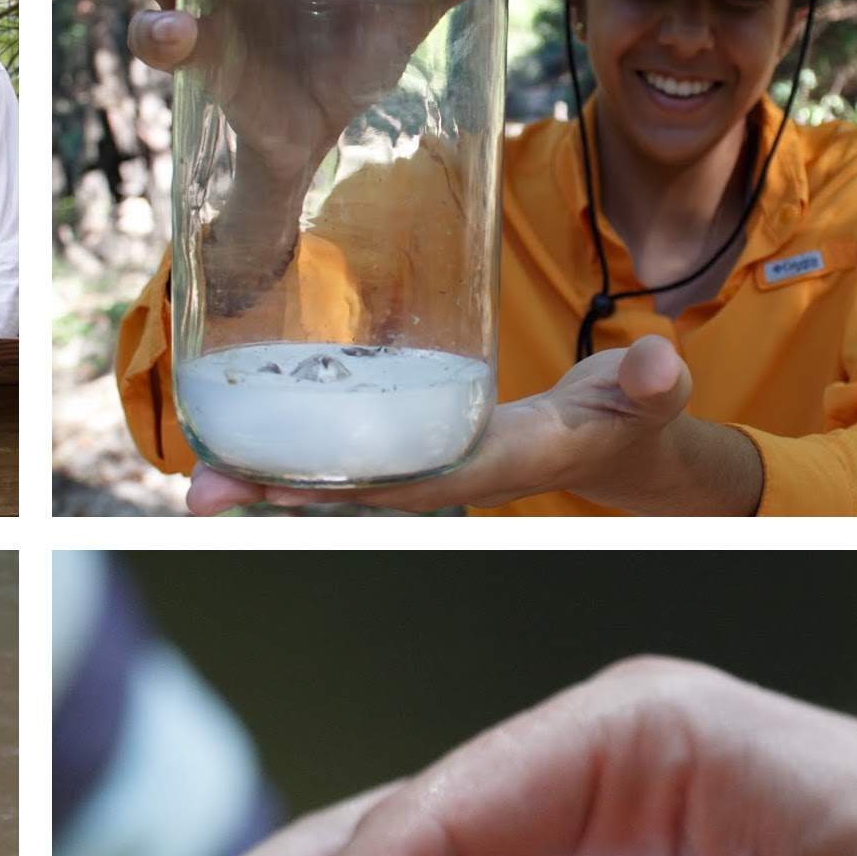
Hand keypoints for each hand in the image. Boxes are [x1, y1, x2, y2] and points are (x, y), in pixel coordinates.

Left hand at [184, 334, 752, 515]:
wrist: (619, 441)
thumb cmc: (627, 414)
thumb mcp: (647, 397)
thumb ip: (654, 382)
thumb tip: (659, 364)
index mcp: (495, 460)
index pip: (412, 478)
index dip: (349, 482)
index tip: (287, 485)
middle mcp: (447, 472)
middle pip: (350, 486)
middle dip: (278, 489)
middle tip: (202, 491)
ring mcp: (424, 464)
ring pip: (336, 476)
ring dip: (268, 479)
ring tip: (197, 478)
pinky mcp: (410, 446)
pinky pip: (343, 455)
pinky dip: (292, 455)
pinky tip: (239, 447)